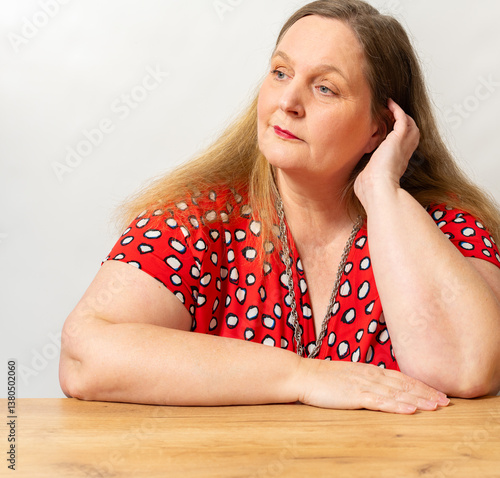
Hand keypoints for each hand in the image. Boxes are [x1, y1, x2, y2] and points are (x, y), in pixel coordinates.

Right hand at [295, 359, 449, 413]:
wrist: (303, 374)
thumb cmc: (323, 377)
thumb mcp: (348, 375)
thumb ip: (365, 379)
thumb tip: (379, 386)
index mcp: (368, 370)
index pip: (400, 377)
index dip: (420, 385)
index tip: (436, 393)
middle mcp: (370, 375)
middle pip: (403, 384)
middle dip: (425, 393)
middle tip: (444, 401)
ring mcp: (363, 385)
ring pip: (396, 393)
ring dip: (417, 400)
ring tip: (435, 407)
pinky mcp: (354, 395)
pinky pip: (380, 401)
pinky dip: (396, 405)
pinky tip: (409, 410)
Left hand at [354, 99, 419, 204]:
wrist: (377, 188)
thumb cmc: (370, 189)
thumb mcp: (368, 179)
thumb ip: (366, 175)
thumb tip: (358, 178)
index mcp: (397, 163)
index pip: (402, 146)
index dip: (398, 136)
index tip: (389, 130)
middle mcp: (403, 153)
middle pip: (411, 132)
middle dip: (404, 121)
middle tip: (393, 113)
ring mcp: (403, 145)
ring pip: (410, 124)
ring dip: (401, 114)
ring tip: (391, 107)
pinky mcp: (399, 138)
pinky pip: (402, 118)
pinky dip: (397, 109)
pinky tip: (389, 103)